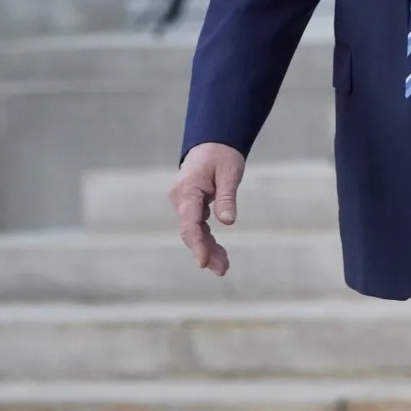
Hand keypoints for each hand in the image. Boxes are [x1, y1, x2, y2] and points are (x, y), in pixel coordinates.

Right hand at [170, 142, 245, 275]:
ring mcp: (183, 202)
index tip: (204, 263)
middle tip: (222, 270)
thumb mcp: (230, 172)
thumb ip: (226, 197)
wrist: (213, 141)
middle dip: (205, 252)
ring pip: (193, 232)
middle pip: (190, 231)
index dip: (197, 245)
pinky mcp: (190, 205)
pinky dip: (207, 239)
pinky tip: (218, 253)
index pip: (190, 222)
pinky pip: (197, 226)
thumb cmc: (222, 154)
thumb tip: (228, 222)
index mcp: (187, 190)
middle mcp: (180, 198)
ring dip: (207, 249)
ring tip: (223, 267)